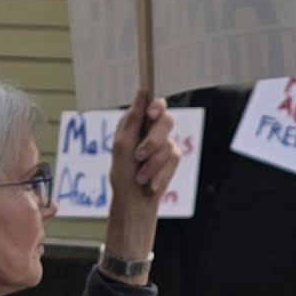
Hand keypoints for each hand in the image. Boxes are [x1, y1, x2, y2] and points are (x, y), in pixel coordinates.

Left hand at [104, 95, 175, 258]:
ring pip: (169, 143)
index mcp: (137, 123)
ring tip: (140, 177)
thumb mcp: (122, 146)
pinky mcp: (173, 160)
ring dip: (152, 163)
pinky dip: (160, 173)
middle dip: (153, 139)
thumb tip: (142, 92)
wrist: (132, 203)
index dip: (156, 105)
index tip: (151, 114)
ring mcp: (164, 145)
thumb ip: (132, 120)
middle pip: (166, 120)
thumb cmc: (122, 174)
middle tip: (139, 154)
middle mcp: (152, 131)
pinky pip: (174, 159)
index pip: (153, 104)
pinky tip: (150, 184)